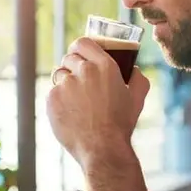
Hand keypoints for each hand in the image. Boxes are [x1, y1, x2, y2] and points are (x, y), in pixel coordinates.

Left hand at [46, 37, 150, 167]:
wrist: (102, 148)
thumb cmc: (121, 124)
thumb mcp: (137, 98)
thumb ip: (138, 78)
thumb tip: (134, 68)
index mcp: (104, 66)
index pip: (83, 42)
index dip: (80, 48)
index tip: (80, 54)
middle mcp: (83, 70)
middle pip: (69, 57)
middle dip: (73, 67)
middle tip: (79, 81)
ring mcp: (65, 84)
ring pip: (59, 75)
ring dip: (65, 83)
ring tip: (76, 100)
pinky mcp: (52, 99)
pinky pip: (52, 93)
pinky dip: (58, 100)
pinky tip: (70, 113)